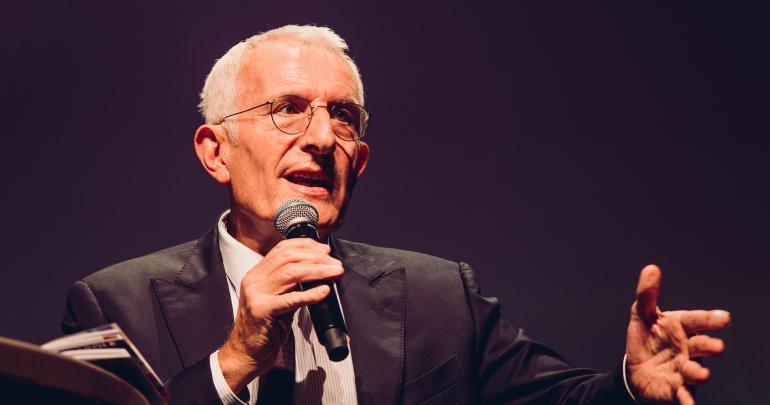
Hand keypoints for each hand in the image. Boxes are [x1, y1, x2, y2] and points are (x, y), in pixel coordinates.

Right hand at [218, 238, 343, 392]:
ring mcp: (256, 295)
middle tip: (334, 263)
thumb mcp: (278, 299)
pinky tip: (323, 292)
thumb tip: (319, 273)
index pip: (282, 249)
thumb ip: (293, 285)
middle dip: (315, 257)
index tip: (325, 250)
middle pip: (288, 258)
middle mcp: (254, 280)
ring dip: (317, 271)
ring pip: (290, 274)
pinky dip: (310, 294)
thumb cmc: (264, 328)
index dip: (306, 246)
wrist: (246, 353)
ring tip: (334, 272)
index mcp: (257, 274)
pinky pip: (290, 299)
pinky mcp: (262, 311)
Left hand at [626, 265, 729, 404]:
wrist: (636, 369)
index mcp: (680, 327)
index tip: (724, 318)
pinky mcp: (676, 389)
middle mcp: (687, 348)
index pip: (696, 320)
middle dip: (709, 346)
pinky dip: (688, 403)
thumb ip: (646, 293)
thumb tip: (651, 268)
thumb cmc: (645, 338)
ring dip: (700, 373)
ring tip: (701, 373)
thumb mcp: (641, 313)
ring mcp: (683, 369)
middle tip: (716, 347)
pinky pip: (684, 396)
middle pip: (701, 345)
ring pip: (695, 371)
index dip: (710, 319)